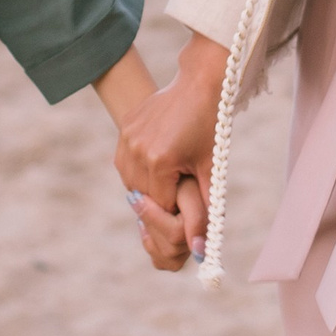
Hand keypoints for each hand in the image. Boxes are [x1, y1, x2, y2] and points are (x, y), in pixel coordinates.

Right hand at [113, 35, 227, 269]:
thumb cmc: (210, 126)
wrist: (199, 84)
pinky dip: (138, 168)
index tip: (185, 204)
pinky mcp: (124, 128)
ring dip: (147, 185)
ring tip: (167, 173)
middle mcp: (138, 150)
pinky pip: (126, 162)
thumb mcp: (211, 168)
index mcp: (161, 161)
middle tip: (177, 188)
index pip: (160, 207)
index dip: (174, 211)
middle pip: (143, 197)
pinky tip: (155, 161)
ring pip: (131, 181)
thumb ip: (205, 211)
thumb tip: (201, 251)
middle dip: (160, 199)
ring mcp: (127, 138)